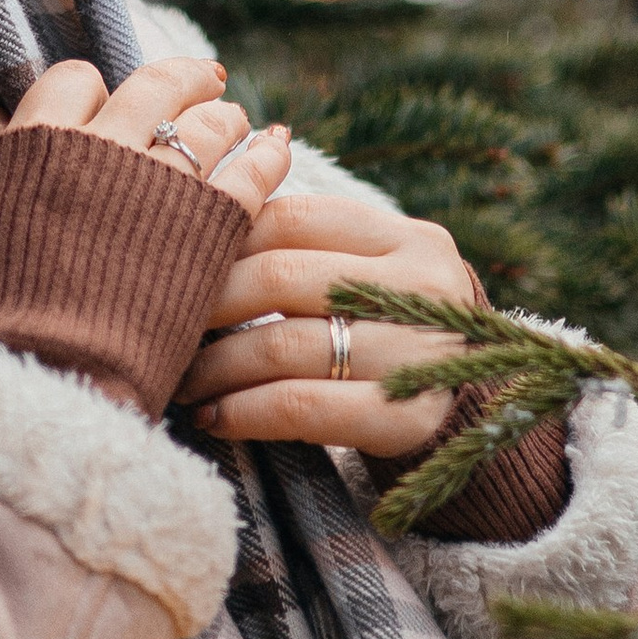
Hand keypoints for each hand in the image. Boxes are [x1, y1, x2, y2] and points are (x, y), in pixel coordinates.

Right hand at [0, 54, 291, 216]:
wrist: (40, 377)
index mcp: (38, 141)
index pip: (75, 80)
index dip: (92, 92)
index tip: (105, 109)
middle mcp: (104, 146)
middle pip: (153, 85)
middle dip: (180, 78)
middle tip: (202, 79)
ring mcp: (161, 183)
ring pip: (208, 120)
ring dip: (223, 115)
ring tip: (232, 119)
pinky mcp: (212, 224)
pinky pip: (253, 169)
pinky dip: (268, 153)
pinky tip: (277, 146)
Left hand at [175, 174, 474, 455]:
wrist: (474, 409)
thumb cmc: (390, 330)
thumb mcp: (369, 275)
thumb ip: (305, 249)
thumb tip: (188, 232)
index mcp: (409, 237)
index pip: (289, 219)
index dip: (220, 242)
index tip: (173, 270)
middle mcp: (425, 286)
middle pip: (278, 278)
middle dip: (204, 305)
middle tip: (163, 326)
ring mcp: (422, 354)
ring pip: (282, 345)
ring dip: (214, 367)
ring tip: (180, 379)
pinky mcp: (409, 419)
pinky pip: (301, 408)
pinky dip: (243, 412)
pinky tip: (214, 418)